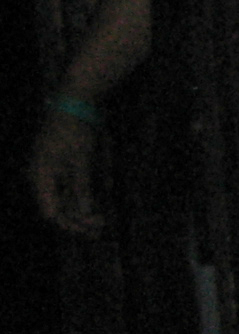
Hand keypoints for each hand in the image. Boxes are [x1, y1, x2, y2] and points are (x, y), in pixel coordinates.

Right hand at [28, 111, 101, 235]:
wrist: (75, 104)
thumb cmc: (75, 130)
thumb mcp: (81, 160)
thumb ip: (81, 186)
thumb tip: (84, 212)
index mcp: (41, 177)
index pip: (51, 212)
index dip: (71, 224)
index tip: (92, 229)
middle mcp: (43, 178)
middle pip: (58, 208)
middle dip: (79, 220)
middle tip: (100, 229)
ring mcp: (52, 172)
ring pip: (65, 200)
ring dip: (82, 211)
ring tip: (102, 221)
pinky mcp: (63, 167)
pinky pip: (70, 189)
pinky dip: (83, 198)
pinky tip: (98, 205)